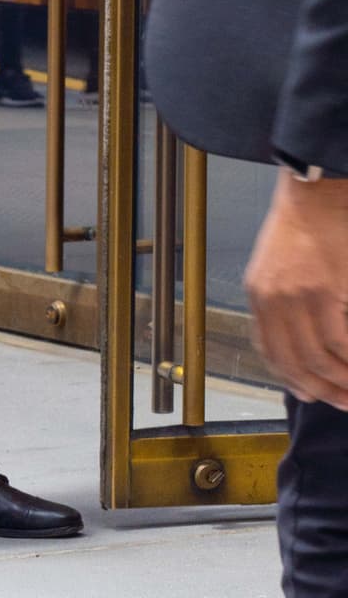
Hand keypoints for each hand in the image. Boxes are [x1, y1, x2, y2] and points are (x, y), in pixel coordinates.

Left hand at [244, 172, 347, 408]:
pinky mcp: (326, 291)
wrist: (316, 194)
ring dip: (342, 382)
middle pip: (294, 363)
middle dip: (321, 390)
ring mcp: (297, 297)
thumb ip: (281, 302)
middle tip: (343, 403)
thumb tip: (300, 343)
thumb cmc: (302, 226)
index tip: (310, 395)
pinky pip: (341, 341)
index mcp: (258, 295)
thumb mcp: (275, 266)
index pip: (269, 351)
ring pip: (319, 359)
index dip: (291, 380)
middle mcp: (272, 300)